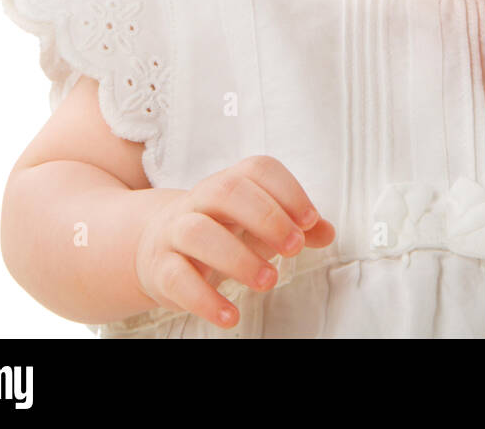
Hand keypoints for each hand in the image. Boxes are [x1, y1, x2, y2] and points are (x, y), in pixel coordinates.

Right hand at [134, 154, 334, 329]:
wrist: (157, 245)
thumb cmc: (223, 231)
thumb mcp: (261, 225)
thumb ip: (297, 227)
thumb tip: (327, 232)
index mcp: (231, 182)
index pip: (258, 169)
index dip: (288, 191)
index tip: (310, 221)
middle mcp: (200, 200)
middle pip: (227, 192)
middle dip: (267, 218)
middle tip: (294, 248)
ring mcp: (175, 232)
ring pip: (198, 232)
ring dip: (238, 258)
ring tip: (269, 281)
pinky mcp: (160, 268)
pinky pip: (177, 279)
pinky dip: (205, 300)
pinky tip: (231, 315)